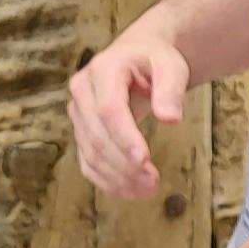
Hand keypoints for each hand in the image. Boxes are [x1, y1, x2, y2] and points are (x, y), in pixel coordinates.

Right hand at [65, 24, 191, 197]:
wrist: (138, 56)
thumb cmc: (156, 61)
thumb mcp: (171, 66)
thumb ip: (171, 89)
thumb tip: (170, 118)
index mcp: (104, 69)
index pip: (109, 110)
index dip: (125, 137)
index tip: (145, 160)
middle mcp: (83, 90)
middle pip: (97, 135)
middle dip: (124, 164)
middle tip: (154, 182)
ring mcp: (78, 112)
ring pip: (90, 152)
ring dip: (117, 177)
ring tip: (148, 190)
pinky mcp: (80, 130)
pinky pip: (87, 161)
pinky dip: (106, 180)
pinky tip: (129, 191)